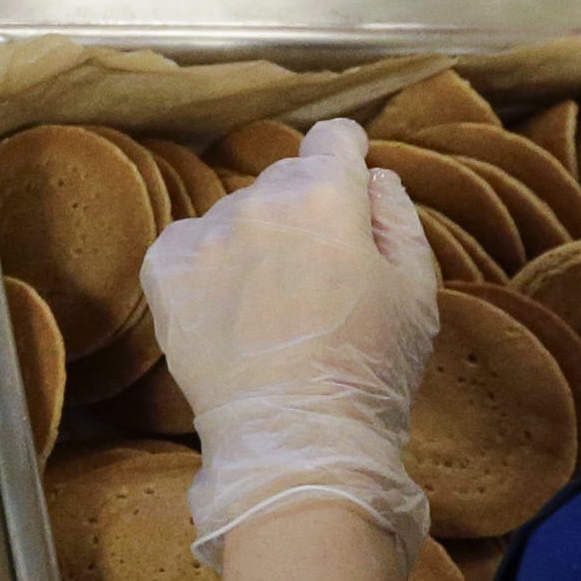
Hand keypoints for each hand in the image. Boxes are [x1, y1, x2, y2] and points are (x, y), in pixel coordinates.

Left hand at [138, 118, 441, 559]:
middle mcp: (257, 200)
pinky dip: (207, 270)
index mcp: (324, 193)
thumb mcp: (416, 290)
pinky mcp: (164, 273)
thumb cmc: (370, 370)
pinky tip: (232, 315)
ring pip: (237, 217)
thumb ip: (397, 217)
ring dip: (255, 242)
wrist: (297, 442)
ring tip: (275, 311)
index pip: (333, 138)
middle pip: (285, 180)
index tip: (349, 182)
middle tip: (320, 275)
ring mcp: (204, 235)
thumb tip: (373, 175)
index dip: (347, 158)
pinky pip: (188, 247)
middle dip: (305, 210)